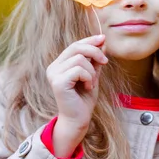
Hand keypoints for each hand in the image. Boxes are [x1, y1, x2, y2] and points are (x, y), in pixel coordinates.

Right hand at [45, 34, 107, 155]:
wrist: (79, 119)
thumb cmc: (84, 99)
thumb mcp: (93, 75)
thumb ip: (95, 60)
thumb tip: (102, 42)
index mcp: (60, 64)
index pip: (74, 45)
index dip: (90, 40)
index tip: (103, 39)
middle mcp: (53, 67)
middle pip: (76, 47)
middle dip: (94, 51)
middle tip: (105, 62)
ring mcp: (54, 74)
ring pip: (79, 58)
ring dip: (92, 70)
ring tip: (91, 82)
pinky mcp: (58, 82)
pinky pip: (78, 69)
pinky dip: (88, 77)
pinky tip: (88, 87)